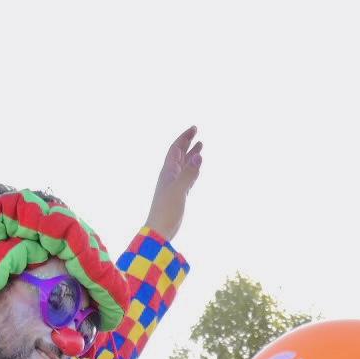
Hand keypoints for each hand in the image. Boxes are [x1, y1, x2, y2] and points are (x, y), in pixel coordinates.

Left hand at [142, 125, 202, 242]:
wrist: (159, 230)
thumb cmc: (166, 211)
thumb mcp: (179, 190)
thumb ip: (189, 173)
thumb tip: (199, 156)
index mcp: (167, 172)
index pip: (176, 149)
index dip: (184, 138)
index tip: (194, 128)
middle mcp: (169, 176)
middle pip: (179, 155)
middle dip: (187, 143)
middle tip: (197, 132)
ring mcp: (173, 185)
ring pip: (184, 165)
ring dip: (191, 155)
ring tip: (200, 147)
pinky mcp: (178, 195)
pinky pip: (186, 177)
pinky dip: (193, 170)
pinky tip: (197, 168)